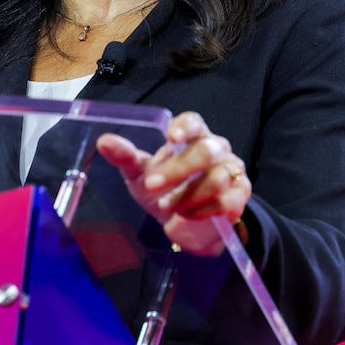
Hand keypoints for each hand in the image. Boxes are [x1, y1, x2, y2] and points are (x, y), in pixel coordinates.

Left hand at [97, 111, 250, 255]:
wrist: (185, 222)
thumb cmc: (164, 188)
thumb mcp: (139, 173)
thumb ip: (125, 156)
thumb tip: (104, 141)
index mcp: (192, 136)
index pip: (194, 122)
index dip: (185, 127)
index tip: (171, 136)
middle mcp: (216, 148)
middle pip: (205, 151)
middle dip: (178, 170)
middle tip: (153, 185)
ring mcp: (232, 171)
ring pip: (217, 179)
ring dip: (188, 196)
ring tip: (167, 206)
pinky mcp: (240, 195)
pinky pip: (228, 202)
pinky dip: (204, 211)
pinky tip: (187, 215)